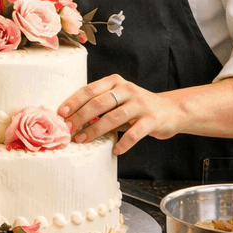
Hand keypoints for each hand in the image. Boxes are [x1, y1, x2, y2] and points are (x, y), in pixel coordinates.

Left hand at [60, 74, 183, 155]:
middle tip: (67, 130)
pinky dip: (122, 144)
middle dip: (79, 118)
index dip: (73, 102)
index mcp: (114, 82)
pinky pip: (133, 134)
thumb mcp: (117, 100)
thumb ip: (99, 106)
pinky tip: (115, 150)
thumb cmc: (136, 107)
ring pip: (112, 118)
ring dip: (94, 131)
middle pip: (98, 103)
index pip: (89, 90)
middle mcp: (127, 90)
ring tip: (82, 140)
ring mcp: (141, 104)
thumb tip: (71, 119)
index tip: (60, 114)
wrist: (172, 111)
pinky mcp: (152, 119)